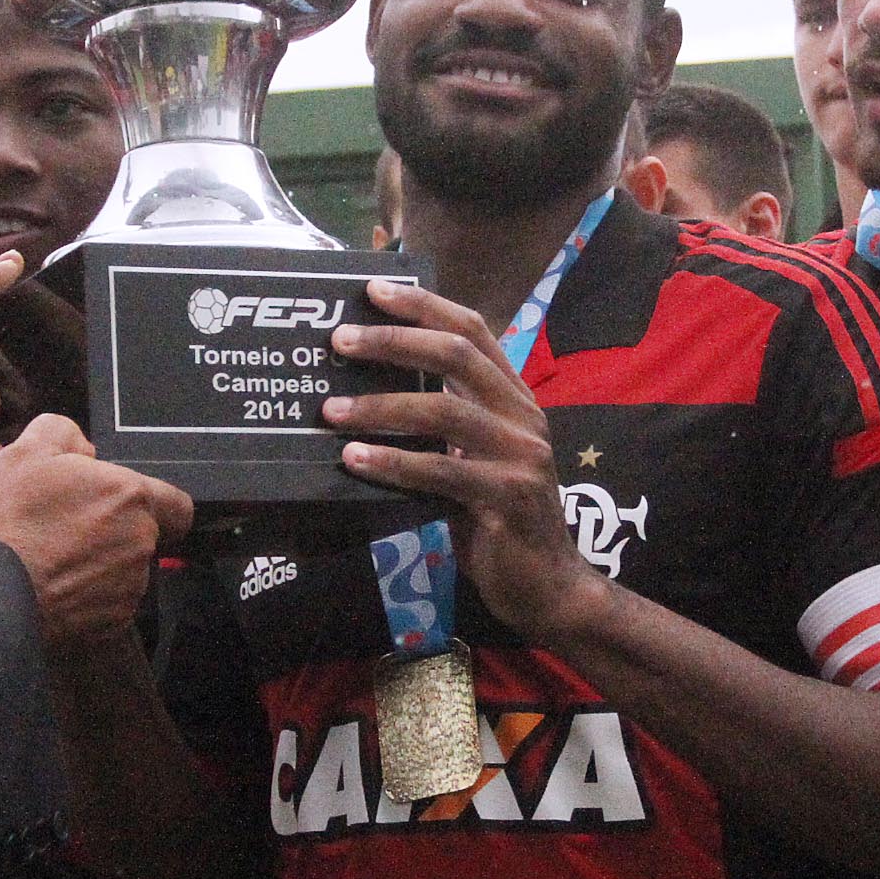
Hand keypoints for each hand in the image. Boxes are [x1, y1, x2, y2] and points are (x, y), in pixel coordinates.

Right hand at [0, 416, 192, 644]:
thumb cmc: (5, 522)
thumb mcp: (24, 452)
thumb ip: (62, 433)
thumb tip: (82, 447)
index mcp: (129, 496)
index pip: (176, 504)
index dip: (154, 503)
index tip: (121, 505)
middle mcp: (140, 542)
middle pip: (144, 534)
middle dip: (112, 530)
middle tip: (65, 526)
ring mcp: (129, 586)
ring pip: (125, 570)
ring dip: (99, 563)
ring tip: (51, 558)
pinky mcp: (112, 622)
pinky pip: (108, 602)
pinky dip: (87, 596)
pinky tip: (51, 587)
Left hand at [321, 280, 605, 640]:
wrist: (549, 588)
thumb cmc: (498, 521)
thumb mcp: (472, 460)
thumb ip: (440, 426)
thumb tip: (370, 394)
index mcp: (515, 399)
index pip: (473, 330)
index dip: (424, 305)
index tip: (373, 290)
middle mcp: (524, 418)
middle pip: (458, 354)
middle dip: (393, 341)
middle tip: (340, 341)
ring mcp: (520, 457)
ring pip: (445, 411)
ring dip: (381, 405)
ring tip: (331, 411)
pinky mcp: (507, 499)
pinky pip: (440, 472)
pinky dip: (393, 462)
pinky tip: (354, 459)